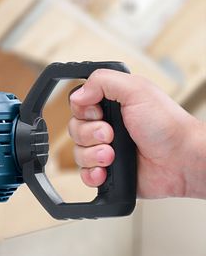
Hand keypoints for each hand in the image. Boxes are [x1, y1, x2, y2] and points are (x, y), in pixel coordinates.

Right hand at [68, 69, 203, 198]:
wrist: (181, 161)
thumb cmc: (168, 126)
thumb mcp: (137, 90)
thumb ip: (104, 81)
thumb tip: (78, 93)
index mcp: (113, 104)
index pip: (78, 105)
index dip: (83, 111)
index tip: (99, 113)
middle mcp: (107, 126)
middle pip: (75, 129)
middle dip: (90, 134)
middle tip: (111, 135)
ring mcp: (106, 149)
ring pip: (77, 153)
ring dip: (93, 155)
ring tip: (113, 155)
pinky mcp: (107, 171)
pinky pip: (83, 174)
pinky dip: (91, 174)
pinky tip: (105, 170)